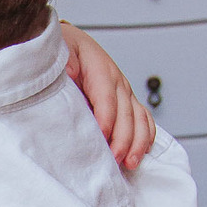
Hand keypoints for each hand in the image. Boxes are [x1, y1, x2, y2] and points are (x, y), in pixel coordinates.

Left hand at [61, 21, 154, 170]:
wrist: (72, 44)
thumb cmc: (64, 51)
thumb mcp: (59, 52)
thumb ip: (65, 64)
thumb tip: (69, 75)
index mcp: (100, 69)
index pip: (106, 97)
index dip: (106, 119)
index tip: (102, 137)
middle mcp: (117, 81)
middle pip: (126, 113)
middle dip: (122, 139)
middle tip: (114, 160)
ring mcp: (125, 92)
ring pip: (139, 118)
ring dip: (138, 142)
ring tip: (131, 163)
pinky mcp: (127, 101)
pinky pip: (143, 118)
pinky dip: (146, 136)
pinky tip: (143, 151)